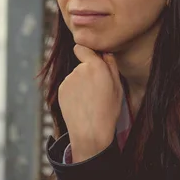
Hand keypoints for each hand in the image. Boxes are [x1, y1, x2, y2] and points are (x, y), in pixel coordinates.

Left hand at [58, 44, 122, 162]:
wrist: (90, 132)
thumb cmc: (107, 111)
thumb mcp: (117, 88)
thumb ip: (111, 66)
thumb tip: (105, 52)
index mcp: (96, 66)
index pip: (82, 48)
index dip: (86, 52)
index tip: (90, 59)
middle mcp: (79, 69)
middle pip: (81, 64)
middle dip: (87, 72)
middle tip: (97, 90)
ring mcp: (68, 79)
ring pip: (75, 76)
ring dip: (81, 83)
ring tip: (89, 100)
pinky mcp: (61, 89)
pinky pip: (69, 86)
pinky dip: (73, 92)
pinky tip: (80, 104)